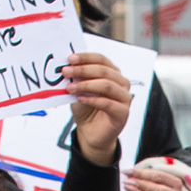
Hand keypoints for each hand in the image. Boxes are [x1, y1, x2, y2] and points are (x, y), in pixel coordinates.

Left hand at [67, 52, 131, 166]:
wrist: (90, 132)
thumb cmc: (86, 108)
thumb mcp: (78, 89)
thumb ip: (76, 78)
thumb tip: (67, 67)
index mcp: (112, 73)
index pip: (101, 59)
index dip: (86, 57)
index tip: (70, 59)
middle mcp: (121, 83)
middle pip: (104, 71)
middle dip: (83, 70)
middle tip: (66, 72)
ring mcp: (124, 98)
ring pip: (107, 85)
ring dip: (86, 85)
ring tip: (70, 88)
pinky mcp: (123, 113)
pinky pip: (108, 103)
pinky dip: (92, 100)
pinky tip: (80, 99)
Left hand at [125, 163, 190, 190]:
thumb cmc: (158, 187)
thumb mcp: (156, 179)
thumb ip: (145, 176)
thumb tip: (130, 174)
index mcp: (176, 184)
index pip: (158, 177)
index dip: (142, 174)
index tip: (129, 171)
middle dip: (141, 186)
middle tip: (127, 181)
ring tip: (127, 189)